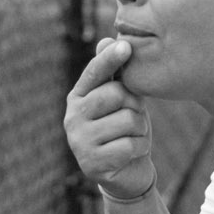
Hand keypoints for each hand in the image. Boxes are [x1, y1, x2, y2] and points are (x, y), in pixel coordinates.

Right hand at [64, 37, 153, 198]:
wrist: (126, 173)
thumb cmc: (124, 128)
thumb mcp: (121, 100)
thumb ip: (113, 74)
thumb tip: (106, 40)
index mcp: (78, 97)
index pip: (94, 72)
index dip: (110, 59)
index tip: (126, 46)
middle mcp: (72, 117)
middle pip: (116, 94)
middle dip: (136, 105)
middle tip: (135, 117)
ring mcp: (79, 141)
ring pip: (127, 120)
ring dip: (140, 129)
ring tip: (133, 136)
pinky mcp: (91, 164)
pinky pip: (128, 145)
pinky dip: (139, 148)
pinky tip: (132, 153)